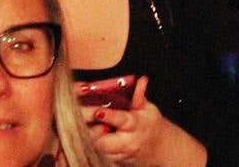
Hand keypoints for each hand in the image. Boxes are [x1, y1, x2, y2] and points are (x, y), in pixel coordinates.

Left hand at [83, 77, 205, 164]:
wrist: (158, 149)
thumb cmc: (150, 125)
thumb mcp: (148, 109)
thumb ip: (140, 96)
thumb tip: (142, 80)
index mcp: (136, 125)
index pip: (121, 120)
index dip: (109, 116)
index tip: (98, 111)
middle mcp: (127, 142)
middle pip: (104, 142)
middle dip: (91, 131)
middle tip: (79, 118)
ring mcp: (120, 155)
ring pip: (98, 150)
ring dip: (88, 138)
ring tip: (79, 125)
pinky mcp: (113, 162)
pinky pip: (98, 155)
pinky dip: (90, 146)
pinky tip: (84, 136)